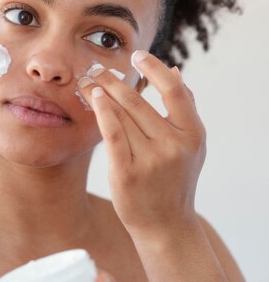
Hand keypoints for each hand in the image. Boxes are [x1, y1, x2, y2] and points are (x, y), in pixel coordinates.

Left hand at [77, 51, 206, 238]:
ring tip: (87, 80)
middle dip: (112, 79)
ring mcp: (151, 159)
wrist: (165, 225)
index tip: (136, 56)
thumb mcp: (192, 145)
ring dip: (100, 92)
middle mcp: (173, 145)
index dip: (154, 68)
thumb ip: (186, 108)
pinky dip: (102, 111)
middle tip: (96, 67)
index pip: (173, 90)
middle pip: (137, 101)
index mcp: (193, 134)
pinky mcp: (127, 173)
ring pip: (121, 114)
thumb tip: (175, 70)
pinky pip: (112, 134)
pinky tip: (94, 97)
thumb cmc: (176, 180)